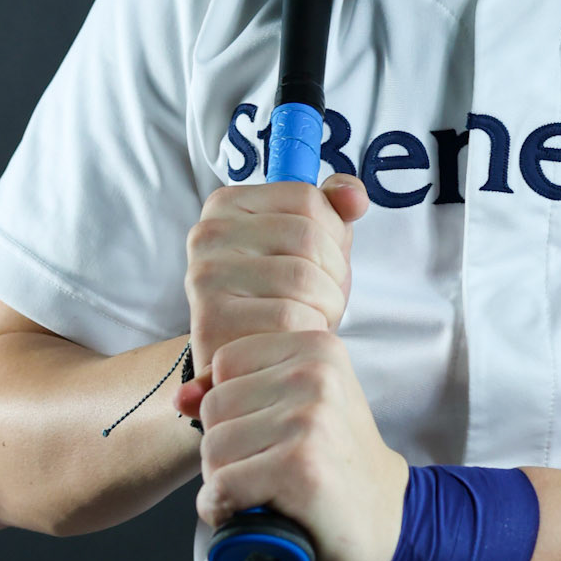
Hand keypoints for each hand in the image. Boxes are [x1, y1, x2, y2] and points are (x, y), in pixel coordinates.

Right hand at [182, 173, 365, 377]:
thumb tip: (354, 197)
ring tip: (310, 316)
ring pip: (303, 277)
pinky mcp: (212, 319)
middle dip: (333, 273)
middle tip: (321, 297)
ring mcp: (206, 275)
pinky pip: (289, 316)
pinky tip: (293, 336)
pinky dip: (308, 329)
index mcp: (228, 204)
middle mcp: (207, 233)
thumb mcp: (316, 244)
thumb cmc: (284, 297)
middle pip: (307, 236)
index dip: (332, 234)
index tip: (321, 260)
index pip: (306, 197)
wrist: (254, 363)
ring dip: (326, 304)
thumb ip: (335, 208)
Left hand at [188, 325, 408, 560]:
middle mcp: (316, 374)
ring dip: (226, 481)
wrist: (386, 520)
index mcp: (316, 346)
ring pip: (212, 448)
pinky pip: (222, 487)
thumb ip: (236, 390)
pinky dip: (225, 510)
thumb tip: (180, 396)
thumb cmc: (334, 463)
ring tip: (268, 489)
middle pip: (214, 406)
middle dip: (227, 447)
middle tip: (270, 467)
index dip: (233, 408)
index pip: (223, 363)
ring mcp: (310, 419)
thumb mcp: (293, 408)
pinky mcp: (300, 467)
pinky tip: (255, 512)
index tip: (271, 431)